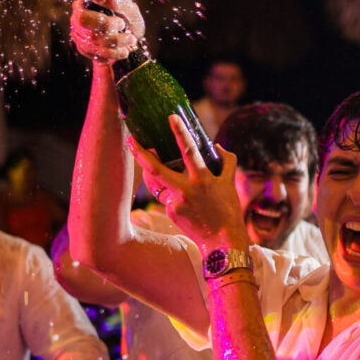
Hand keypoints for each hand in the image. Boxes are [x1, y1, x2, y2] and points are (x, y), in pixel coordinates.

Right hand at [69, 0, 144, 63]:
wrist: (130, 44)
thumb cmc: (129, 21)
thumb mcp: (130, 10)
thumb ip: (119, 2)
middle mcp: (80, 9)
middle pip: (82, 18)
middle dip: (106, 26)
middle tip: (123, 26)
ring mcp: (78, 28)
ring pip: (90, 38)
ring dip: (115, 42)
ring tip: (130, 41)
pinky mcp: (81, 45)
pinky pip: (92, 51)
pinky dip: (111, 53)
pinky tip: (121, 50)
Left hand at [131, 114, 246, 253]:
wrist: (222, 242)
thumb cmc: (229, 212)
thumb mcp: (230, 184)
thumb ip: (227, 162)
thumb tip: (217, 147)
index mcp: (203, 179)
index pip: (189, 150)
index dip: (180, 132)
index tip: (171, 117)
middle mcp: (187, 190)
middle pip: (157, 170)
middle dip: (141, 154)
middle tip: (130, 140)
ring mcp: (176, 202)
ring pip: (157, 183)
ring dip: (150, 172)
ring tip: (144, 159)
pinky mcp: (171, 213)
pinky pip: (166, 197)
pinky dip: (170, 194)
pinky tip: (181, 202)